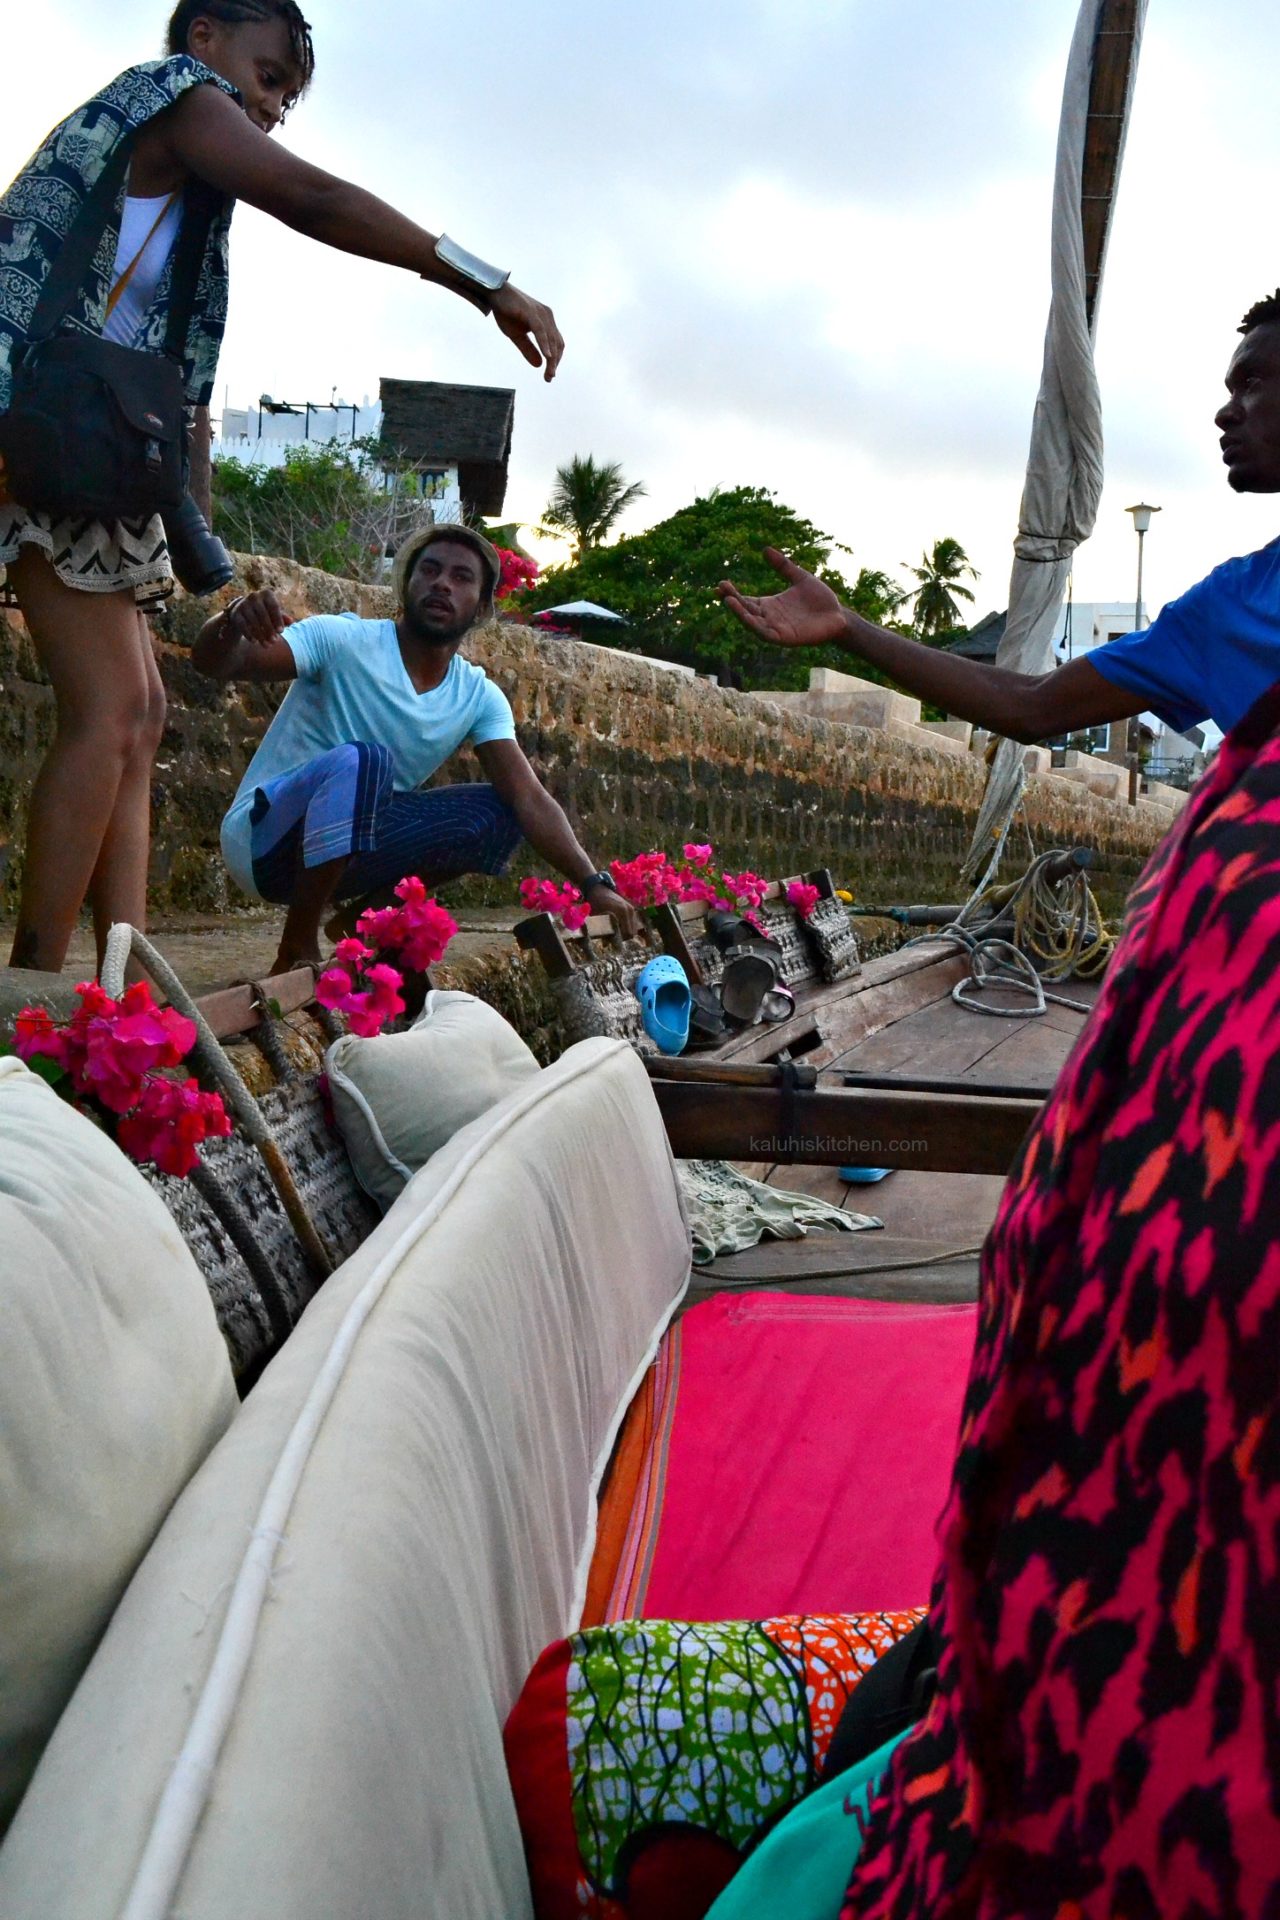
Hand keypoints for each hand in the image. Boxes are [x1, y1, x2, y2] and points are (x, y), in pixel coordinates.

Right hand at [228, 589, 290, 646]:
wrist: (244, 611)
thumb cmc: (265, 612)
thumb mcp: (274, 614)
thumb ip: (283, 617)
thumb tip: (291, 621)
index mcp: (267, 594)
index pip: (274, 607)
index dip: (278, 620)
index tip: (281, 632)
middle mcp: (254, 596)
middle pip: (263, 615)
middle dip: (269, 630)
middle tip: (274, 642)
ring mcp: (243, 604)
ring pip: (253, 621)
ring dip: (260, 635)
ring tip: (267, 645)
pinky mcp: (236, 613)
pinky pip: (243, 625)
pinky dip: (249, 634)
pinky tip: (255, 642)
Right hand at [492, 283, 563, 381]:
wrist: (494, 293)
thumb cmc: (506, 312)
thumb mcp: (516, 335)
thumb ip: (528, 349)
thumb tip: (538, 365)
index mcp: (546, 322)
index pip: (557, 344)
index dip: (555, 360)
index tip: (550, 375)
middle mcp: (547, 316)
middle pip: (557, 343)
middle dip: (554, 362)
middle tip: (549, 378)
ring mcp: (541, 313)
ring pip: (551, 339)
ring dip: (551, 358)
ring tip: (549, 373)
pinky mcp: (532, 311)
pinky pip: (541, 330)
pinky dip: (544, 344)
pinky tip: (547, 356)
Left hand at [585, 882, 640, 939]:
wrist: (598, 889)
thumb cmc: (595, 903)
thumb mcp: (597, 918)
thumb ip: (603, 930)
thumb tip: (606, 945)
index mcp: (622, 912)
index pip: (628, 934)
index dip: (620, 940)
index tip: (610, 940)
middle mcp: (629, 910)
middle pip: (632, 933)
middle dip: (623, 937)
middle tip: (611, 938)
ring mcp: (631, 909)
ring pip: (633, 928)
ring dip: (625, 932)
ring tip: (613, 932)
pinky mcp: (630, 909)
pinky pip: (632, 923)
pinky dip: (626, 927)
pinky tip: (616, 927)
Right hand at [717, 547, 847, 647]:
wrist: (839, 615)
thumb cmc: (820, 598)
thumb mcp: (800, 577)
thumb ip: (783, 565)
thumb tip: (765, 549)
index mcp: (771, 604)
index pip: (746, 600)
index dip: (733, 593)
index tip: (721, 583)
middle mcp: (770, 618)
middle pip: (746, 610)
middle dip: (732, 601)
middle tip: (720, 589)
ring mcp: (776, 629)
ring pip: (752, 623)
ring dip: (740, 614)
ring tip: (729, 601)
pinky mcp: (785, 638)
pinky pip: (766, 634)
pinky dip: (756, 626)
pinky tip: (748, 616)